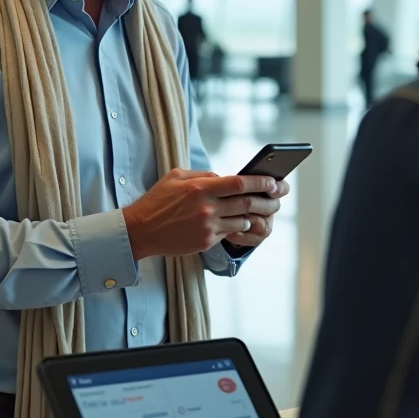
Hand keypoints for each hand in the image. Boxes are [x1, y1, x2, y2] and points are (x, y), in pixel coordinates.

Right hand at [123, 170, 280, 259]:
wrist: (141, 230)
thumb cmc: (158, 200)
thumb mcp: (176, 177)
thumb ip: (203, 175)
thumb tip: (225, 177)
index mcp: (201, 188)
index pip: (240, 183)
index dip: (261, 183)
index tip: (274, 182)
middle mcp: (207, 207)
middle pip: (247, 203)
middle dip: (267, 200)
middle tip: (278, 198)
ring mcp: (207, 227)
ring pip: (242, 221)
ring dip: (253, 216)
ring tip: (260, 212)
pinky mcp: (205, 242)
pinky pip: (229, 234)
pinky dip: (236, 228)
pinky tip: (238, 224)